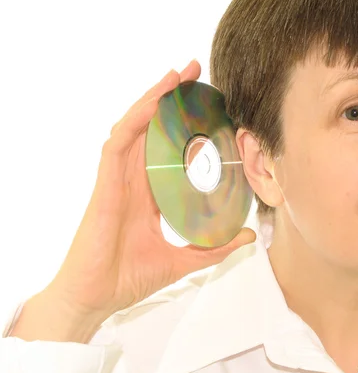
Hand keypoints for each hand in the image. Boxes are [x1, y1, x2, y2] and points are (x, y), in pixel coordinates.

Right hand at [42, 61, 255, 324]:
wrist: (94, 300)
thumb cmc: (127, 278)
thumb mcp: (183, 259)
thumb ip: (214, 247)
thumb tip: (248, 237)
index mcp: (149, 193)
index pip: (168, 147)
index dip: (186, 123)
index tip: (211, 105)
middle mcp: (133, 180)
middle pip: (151, 128)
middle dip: (170, 98)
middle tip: (195, 72)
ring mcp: (116, 180)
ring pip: (133, 128)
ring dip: (152, 100)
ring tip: (175, 76)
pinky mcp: (104, 187)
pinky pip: (115, 146)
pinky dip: (131, 123)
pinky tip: (148, 106)